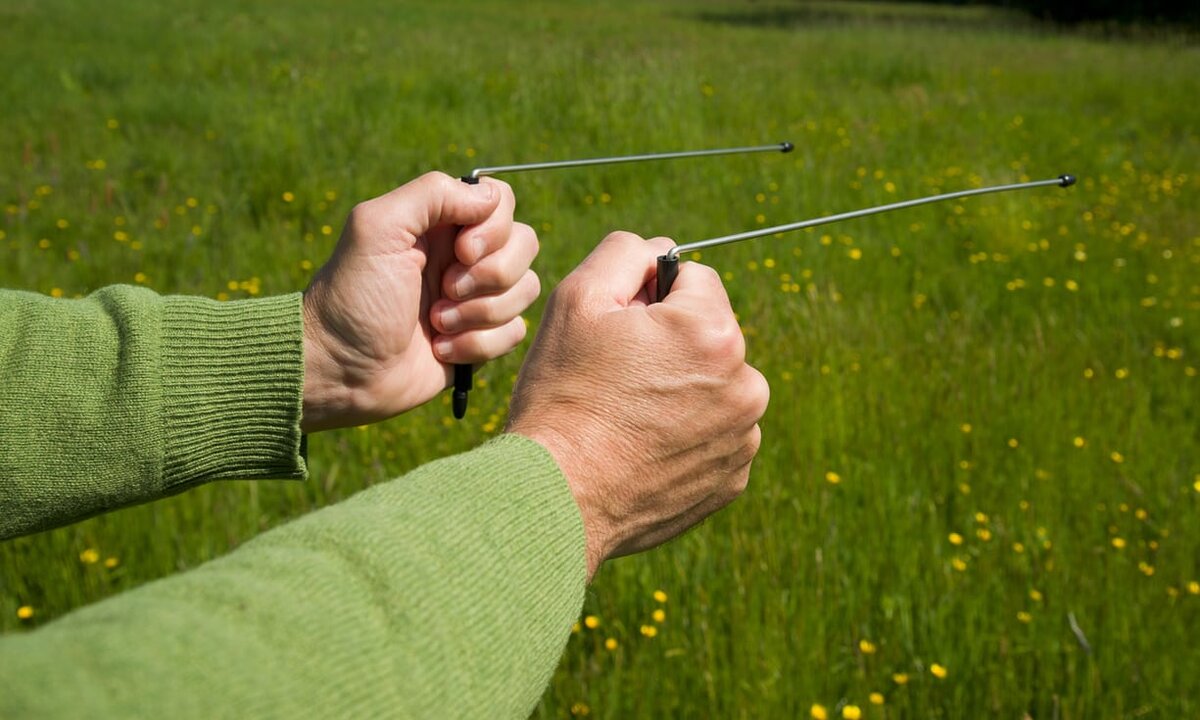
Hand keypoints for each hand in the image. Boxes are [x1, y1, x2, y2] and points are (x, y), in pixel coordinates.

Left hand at [301, 172, 539, 431]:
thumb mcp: (377, 228)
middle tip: (443, 290)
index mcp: (440, 223)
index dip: (492, 227)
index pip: (500, 201)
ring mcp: (475, 298)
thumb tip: (489, 197)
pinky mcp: (481, 339)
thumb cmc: (353, 297)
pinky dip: (479, 344)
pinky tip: (440, 350)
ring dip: (480, 312)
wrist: (341, 370)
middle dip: (489, 274)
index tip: (460, 251)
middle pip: (525, 243)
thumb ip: (433, 195)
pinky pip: (516, 331)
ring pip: (525, 288)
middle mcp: (463, 256)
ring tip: (435, 324)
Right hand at [507, 232, 769, 579]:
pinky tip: (642, 449)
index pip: (694, 280)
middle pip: (708, 334)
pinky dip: (685, 435)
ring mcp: (743, 436)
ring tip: (627, 417)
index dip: (648, 299)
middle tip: (615, 378)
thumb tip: (661, 252)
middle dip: (669, 343)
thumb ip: (626, 252)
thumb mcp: (577, 298)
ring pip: (713, 385)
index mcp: (714, 331)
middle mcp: (746, 383)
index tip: (618, 333)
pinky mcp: (733, 478)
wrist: (557, 496)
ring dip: (680, 389)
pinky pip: (713, 435)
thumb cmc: (563, 394)